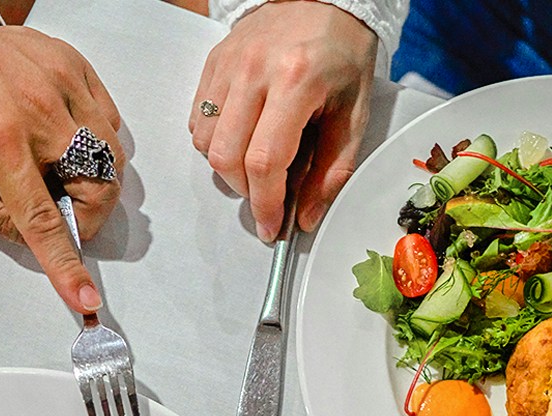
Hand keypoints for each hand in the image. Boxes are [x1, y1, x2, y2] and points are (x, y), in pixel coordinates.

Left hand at [0, 8, 125, 311]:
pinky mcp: (74, 66)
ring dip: (96, 179)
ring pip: (112, 154)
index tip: (85, 297)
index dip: (66, 264)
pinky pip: (108, 118)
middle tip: (66, 215)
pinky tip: (65, 139)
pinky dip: (97, 140)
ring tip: (61, 173)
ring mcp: (61, 83)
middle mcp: (38, 110)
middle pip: (99, 185)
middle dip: (90, 214)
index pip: (44, 219)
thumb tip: (32, 237)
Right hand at [190, 0, 376, 239]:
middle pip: (227, 157)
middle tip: (268, 197)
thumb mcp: (354, 114)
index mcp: (296, 81)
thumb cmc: (343, 54)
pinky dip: (215, 142)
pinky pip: (197, 120)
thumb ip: (331, 170)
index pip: (265, 161)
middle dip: (246, 192)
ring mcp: (228, 64)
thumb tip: (305, 217)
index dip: (265, 204)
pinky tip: (242, 137)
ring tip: (257, 163)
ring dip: (228, 168)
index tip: (271, 226)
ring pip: (206, 142)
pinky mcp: (213, 63)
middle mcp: (254, 71)